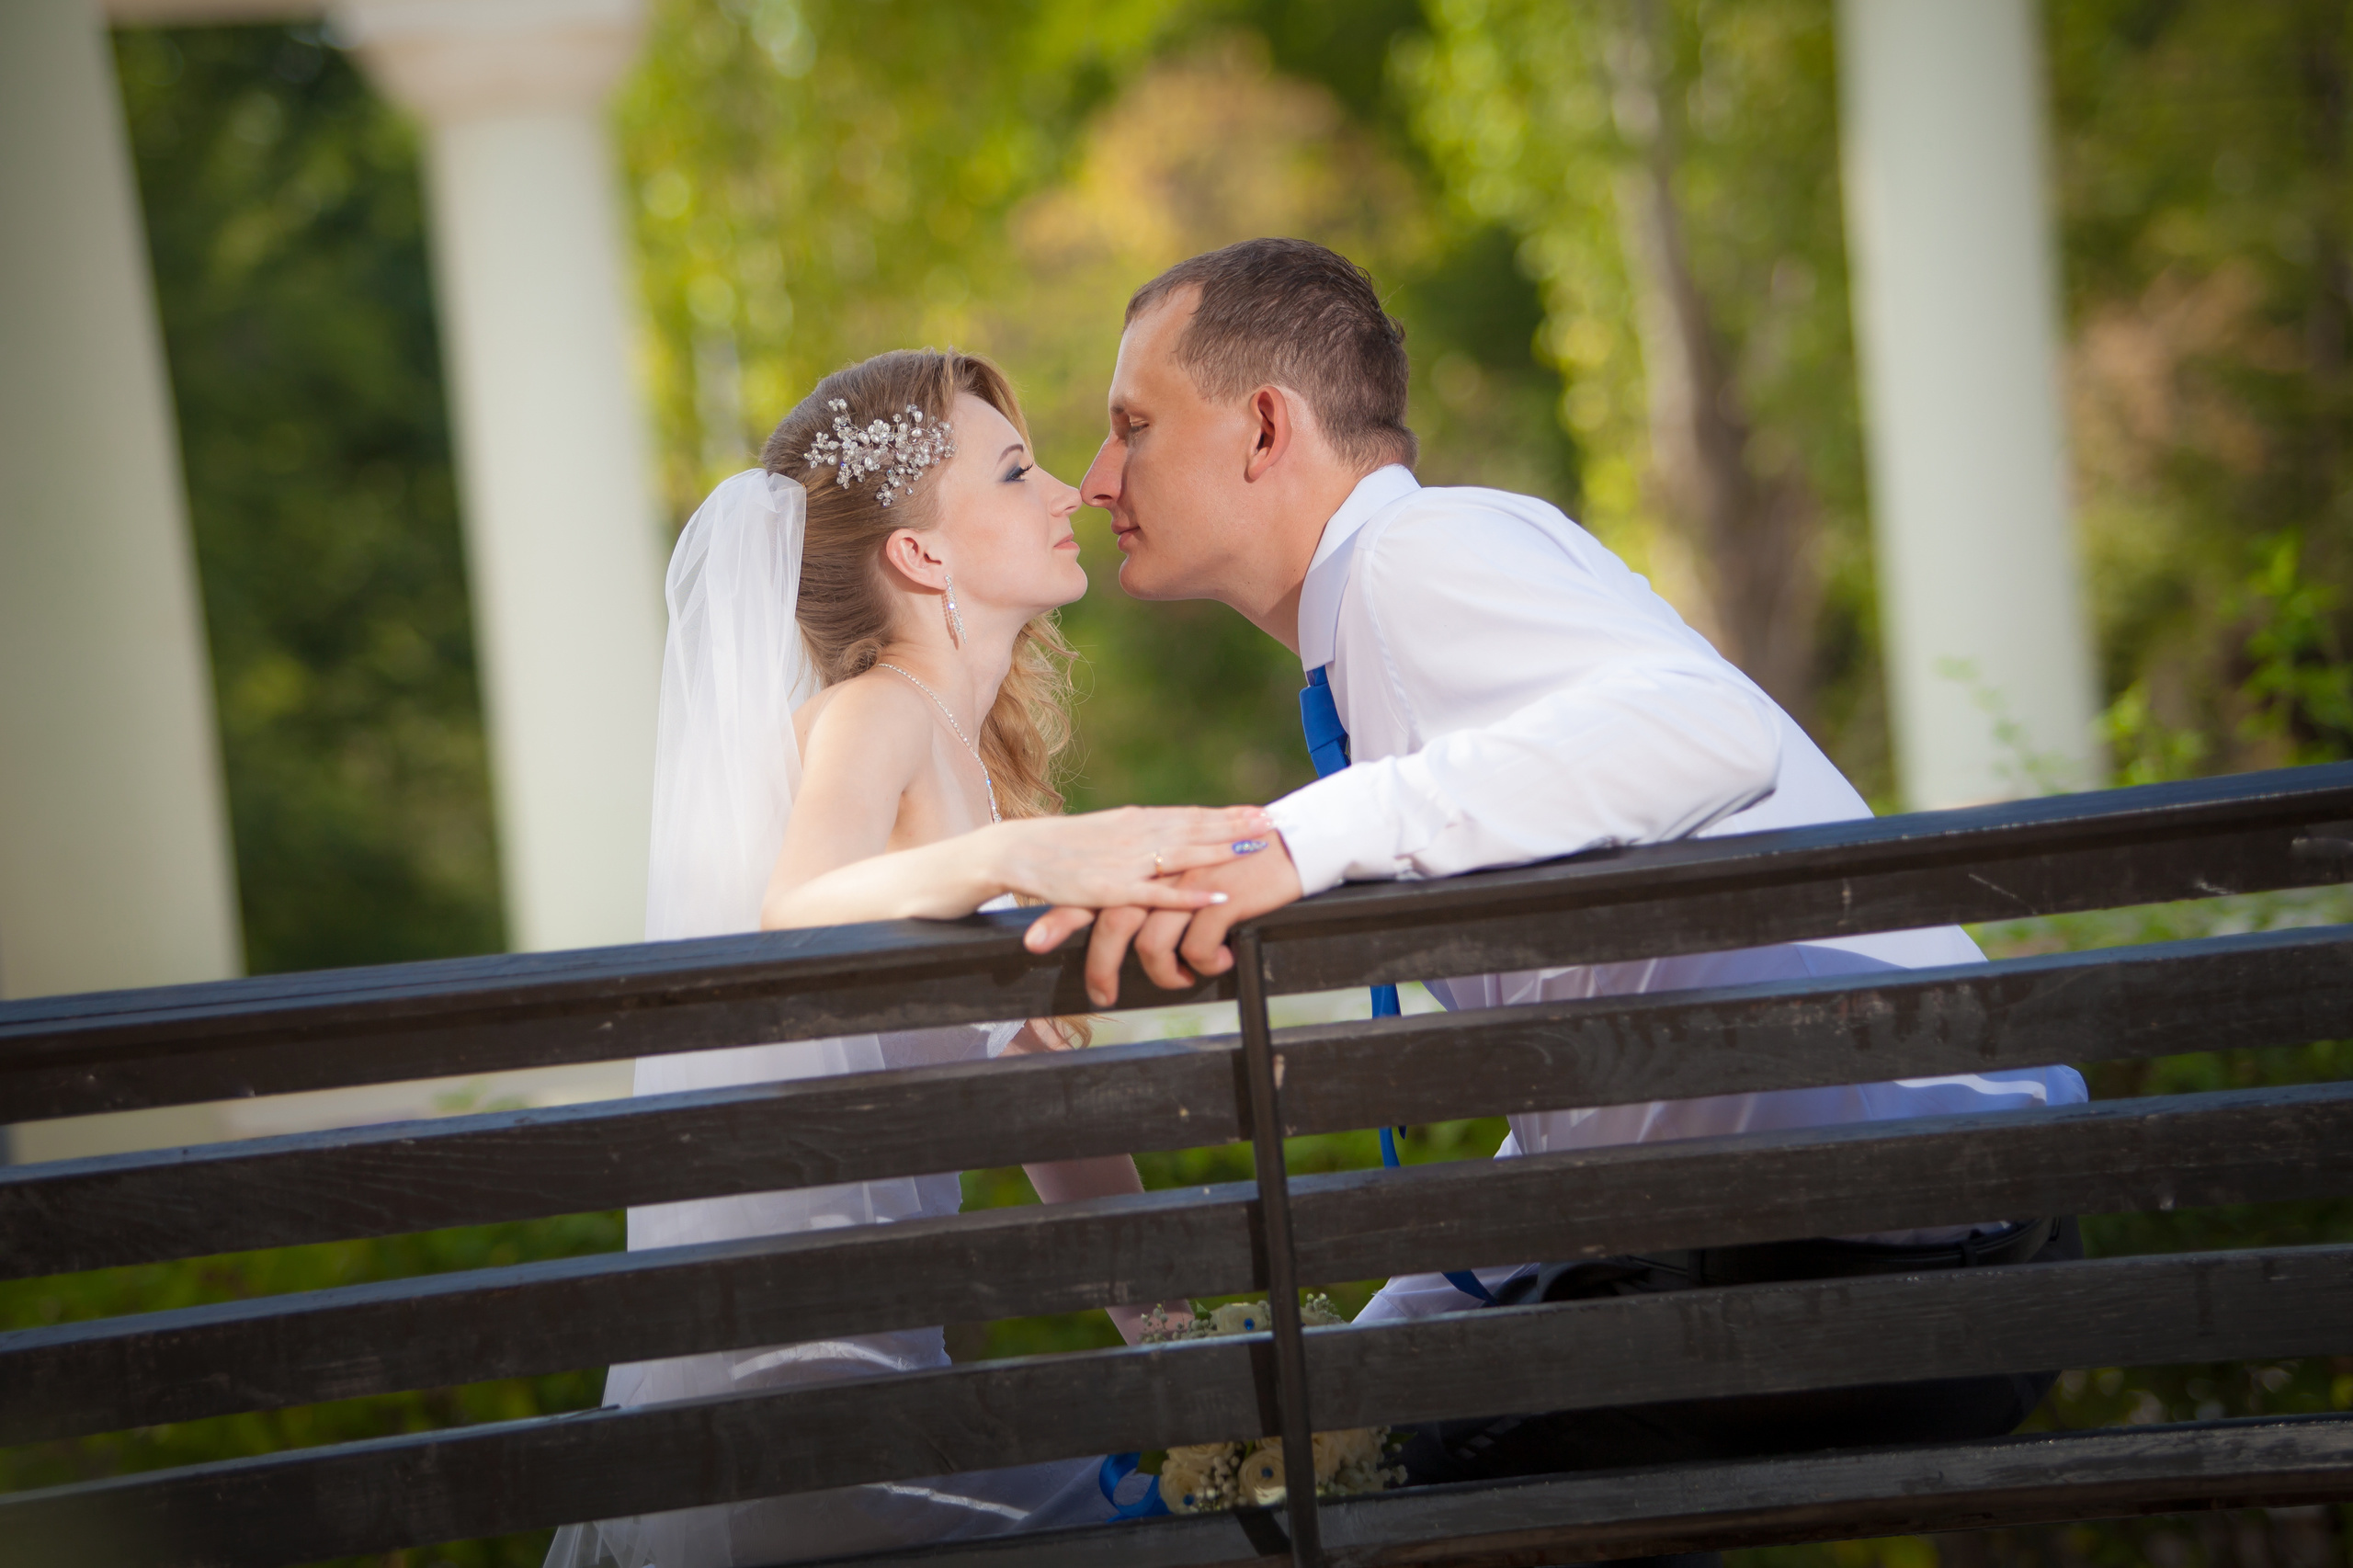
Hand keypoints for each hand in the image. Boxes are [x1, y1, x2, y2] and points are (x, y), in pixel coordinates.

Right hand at [994, 804, 1271, 917]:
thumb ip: (1135, 838)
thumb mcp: (1103, 835)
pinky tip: (1219, 894)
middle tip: (1276, 824)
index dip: (1227, 814)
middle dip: (1238, 826)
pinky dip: (1190, 892)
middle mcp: (1137, 834)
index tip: (1261, 812)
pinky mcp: (1112, 888)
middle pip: (1197, 827)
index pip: (1190, 815)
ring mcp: (1126, 861)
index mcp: (1135, 821)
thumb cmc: (1058, 847)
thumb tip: (1164, 840)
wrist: (1016, 851)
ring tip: (1258, 848)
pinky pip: (1158, 892)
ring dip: (1224, 849)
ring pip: (1185, 852)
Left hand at [1027, 834, 1303, 1005]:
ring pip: (1153, 945)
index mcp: (1148, 865)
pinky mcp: (1221, 899)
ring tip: (1179, 983)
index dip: (1062, 917)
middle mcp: (1160, 873)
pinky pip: (1195, 948)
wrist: (1290, 841)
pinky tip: (1219, 963)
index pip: (1094, 891)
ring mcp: (1189, 885)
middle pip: (1113, 924)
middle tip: (1102, 997)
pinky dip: (1202, 965)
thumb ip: (1158, 888)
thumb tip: (1136, 928)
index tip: (1033, 944)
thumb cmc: (1238, 861)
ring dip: (1162, 975)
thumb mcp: (1189, 869)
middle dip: (1101, 967)